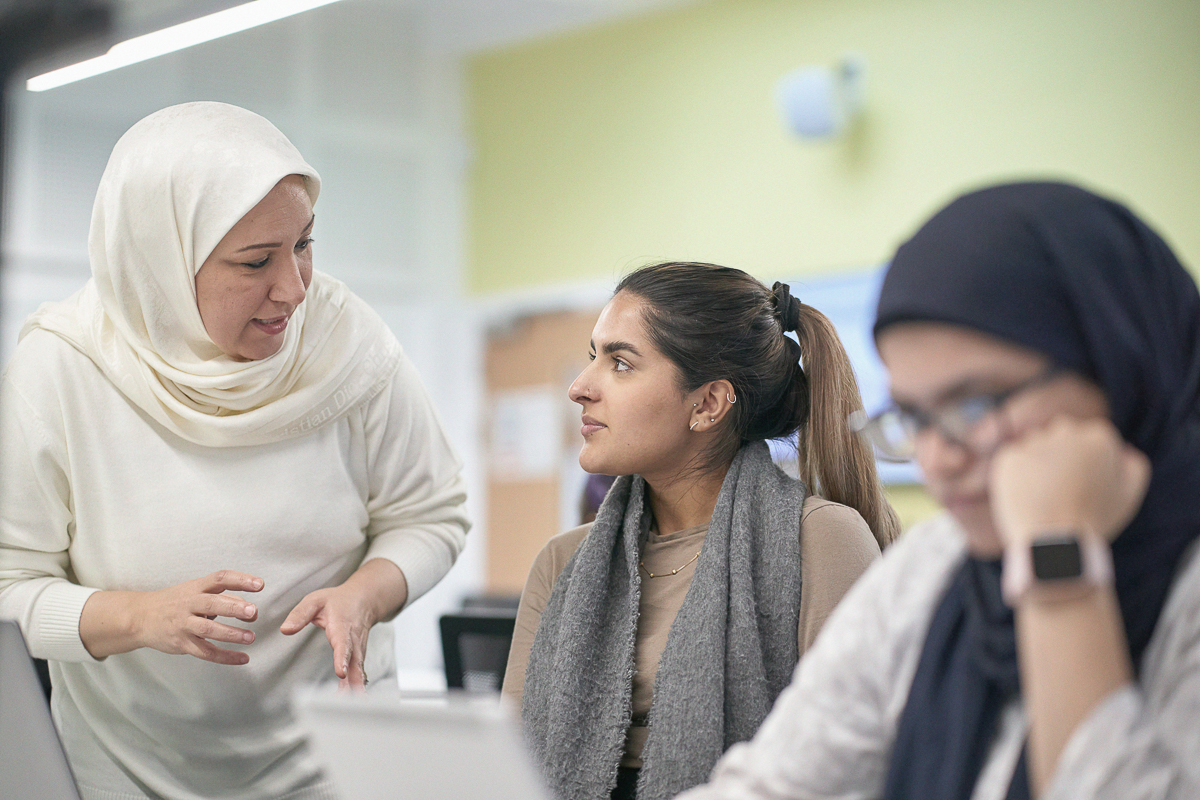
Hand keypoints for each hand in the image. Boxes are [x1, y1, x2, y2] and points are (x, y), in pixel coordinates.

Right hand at [80, 570, 262, 661]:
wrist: (139, 617)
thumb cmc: (175, 602)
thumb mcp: (194, 591)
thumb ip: (221, 596)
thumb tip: (249, 608)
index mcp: (195, 587)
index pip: (220, 578)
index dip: (240, 580)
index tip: (259, 584)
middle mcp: (189, 604)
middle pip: (212, 604)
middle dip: (234, 608)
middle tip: (253, 612)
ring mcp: (184, 625)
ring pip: (208, 630)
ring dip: (231, 634)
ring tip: (250, 637)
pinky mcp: (181, 644)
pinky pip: (205, 652)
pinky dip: (225, 657)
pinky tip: (243, 658)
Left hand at [280, 558, 406, 690]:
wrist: (364, 600)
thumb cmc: (339, 601)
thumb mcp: (316, 600)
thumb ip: (300, 614)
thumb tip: (285, 629)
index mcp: (342, 626)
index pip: (343, 644)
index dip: (343, 659)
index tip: (341, 673)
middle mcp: (354, 640)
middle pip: (355, 663)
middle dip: (353, 681)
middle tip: (349, 698)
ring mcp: (359, 650)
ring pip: (358, 670)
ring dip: (355, 687)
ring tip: (347, 704)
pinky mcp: (359, 656)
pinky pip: (358, 673)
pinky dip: (355, 686)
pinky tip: (349, 699)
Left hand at [990, 416, 1150, 545]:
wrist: (1054, 541)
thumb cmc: (1096, 519)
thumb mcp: (1129, 494)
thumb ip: (1132, 465)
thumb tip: (1121, 450)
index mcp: (1099, 436)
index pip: (1091, 439)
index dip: (1089, 465)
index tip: (1086, 486)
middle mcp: (1065, 431)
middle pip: (1062, 437)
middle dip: (1063, 457)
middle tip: (1064, 490)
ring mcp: (1034, 442)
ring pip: (1036, 447)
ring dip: (1039, 464)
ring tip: (1045, 496)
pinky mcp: (1008, 457)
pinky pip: (1014, 461)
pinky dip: (1018, 476)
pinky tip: (1028, 496)